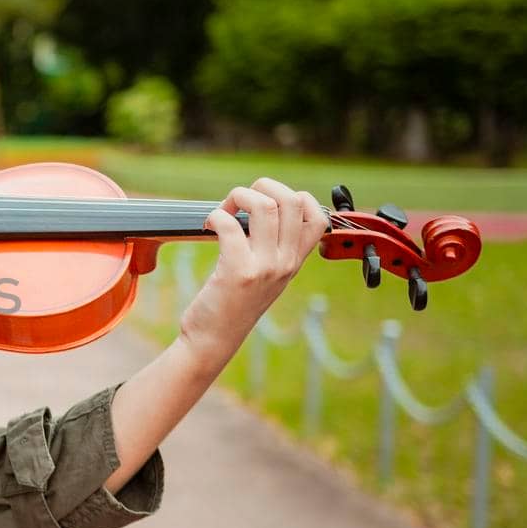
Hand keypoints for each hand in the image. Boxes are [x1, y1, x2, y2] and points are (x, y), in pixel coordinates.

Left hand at [180, 177, 326, 368]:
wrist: (213, 340)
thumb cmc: (232, 304)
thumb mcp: (265, 276)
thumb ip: (272, 248)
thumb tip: (260, 207)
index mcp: (294, 261)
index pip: (318, 216)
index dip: (293, 197)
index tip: (265, 205)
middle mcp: (285, 263)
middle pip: (292, 200)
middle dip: (262, 187)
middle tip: (238, 202)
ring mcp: (264, 267)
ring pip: (264, 206)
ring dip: (237, 196)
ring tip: (222, 211)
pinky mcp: (237, 272)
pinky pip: (230, 225)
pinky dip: (215, 216)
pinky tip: (208, 225)